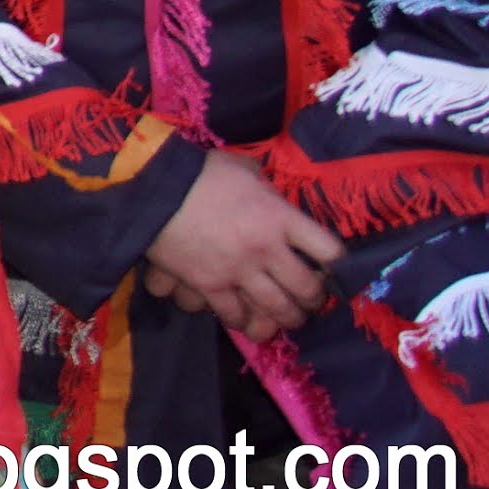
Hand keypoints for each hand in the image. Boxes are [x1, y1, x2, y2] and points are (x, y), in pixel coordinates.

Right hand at [139, 146, 339, 340]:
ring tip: (283, 318)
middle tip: (308, 301)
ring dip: (285, 318)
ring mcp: (238, 270)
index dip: (339, 265)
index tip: (331, 269)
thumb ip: (265, 187)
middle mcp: (267, 249)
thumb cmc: (199, 172)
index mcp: (280, 217)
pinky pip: (234, 314)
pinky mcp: (209, 284)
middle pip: (308, 290)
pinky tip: (241, 317)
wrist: (150, 186)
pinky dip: (241, 319)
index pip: (330, 251)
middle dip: (313, 301)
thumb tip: (271, 195)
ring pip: (277, 310)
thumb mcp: (243, 169)